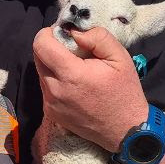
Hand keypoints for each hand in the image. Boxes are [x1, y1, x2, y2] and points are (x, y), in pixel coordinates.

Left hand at [32, 26, 147, 150]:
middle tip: (72, 50)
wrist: (126, 131)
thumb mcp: (120, 57)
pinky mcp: (51, 113)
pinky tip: (75, 86)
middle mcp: (55, 90)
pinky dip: (55, 81)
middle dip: (51, 47)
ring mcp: (51, 104)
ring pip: (41, 73)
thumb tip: (74, 32)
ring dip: (53, 65)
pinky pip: (46, 88)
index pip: (41, 45)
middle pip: (38, 57)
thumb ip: (97, 38)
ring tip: (76, 68)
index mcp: (71, 74)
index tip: (64, 34)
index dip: (49, 33)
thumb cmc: (124, 92)